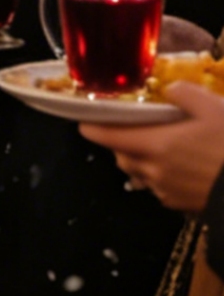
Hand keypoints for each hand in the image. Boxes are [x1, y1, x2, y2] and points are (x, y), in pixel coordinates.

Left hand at [81, 84, 223, 210]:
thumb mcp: (214, 109)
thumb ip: (186, 94)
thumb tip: (170, 89)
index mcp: (155, 145)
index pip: (107, 136)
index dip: (93, 127)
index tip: (85, 120)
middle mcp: (153, 171)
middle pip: (121, 157)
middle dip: (120, 144)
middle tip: (132, 130)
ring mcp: (167, 192)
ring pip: (139, 175)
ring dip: (140, 162)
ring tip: (158, 148)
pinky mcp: (182, 206)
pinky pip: (160, 190)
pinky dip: (161, 178)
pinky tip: (181, 168)